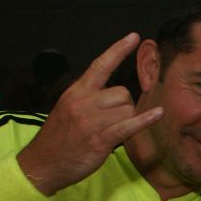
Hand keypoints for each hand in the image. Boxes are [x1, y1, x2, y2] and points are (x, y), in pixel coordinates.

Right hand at [18, 33, 163, 195]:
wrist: (43, 163)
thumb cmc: (60, 138)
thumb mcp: (68, 109)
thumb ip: (89, 98)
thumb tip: (117, 94)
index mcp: (76, 92)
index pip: (100, 65)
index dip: (117, 50)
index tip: (133, 37)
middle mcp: (83, 102)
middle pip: (123, 92)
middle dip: (125, 106)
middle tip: (112, 122)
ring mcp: (91, 120)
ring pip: (127, 109)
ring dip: (127, 121)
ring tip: (110, 132)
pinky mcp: (99, 139)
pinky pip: (128, 125)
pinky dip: (144, 120)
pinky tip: (157, 114)